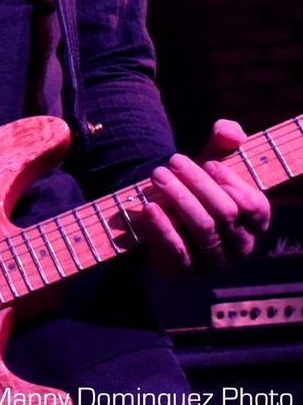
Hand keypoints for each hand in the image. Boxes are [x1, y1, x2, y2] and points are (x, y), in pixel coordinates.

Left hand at [132, 119, 271, 274]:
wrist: (160, 213)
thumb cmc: (195, 184)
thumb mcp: (210, 157)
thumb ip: (225, 137)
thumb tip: (231, 134)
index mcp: (253, 222)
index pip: (255, 206)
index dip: (232, 183)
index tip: (208, 163)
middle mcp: (239, 245)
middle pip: (225, 213)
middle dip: (198, 184)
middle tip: (172, 161)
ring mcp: (213, 260)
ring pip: (203, 229)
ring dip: (179, 198)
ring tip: (157, 175)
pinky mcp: (185, 269)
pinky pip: (178, 250)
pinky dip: (163, 227)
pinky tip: (149, 206)